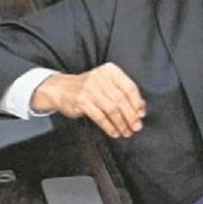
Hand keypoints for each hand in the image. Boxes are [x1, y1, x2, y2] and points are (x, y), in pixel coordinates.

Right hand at [31, 63, 145, 137]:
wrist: (61, 88)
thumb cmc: (89, 88)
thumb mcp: (106, 84)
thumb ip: (123, 93)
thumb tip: (140, 109)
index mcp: (110, 71)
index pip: (129, 87)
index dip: (137, 103)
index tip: (141, 114)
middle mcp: (100, 78)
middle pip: (121, 100)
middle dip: (131, 116)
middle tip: (136, 127)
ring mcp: (90, 89)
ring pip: (112, 109)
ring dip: (121, 123)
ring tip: (126, 132)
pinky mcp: (81, 101)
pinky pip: (100, 117)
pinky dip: (109, 127)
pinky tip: (114, 132)